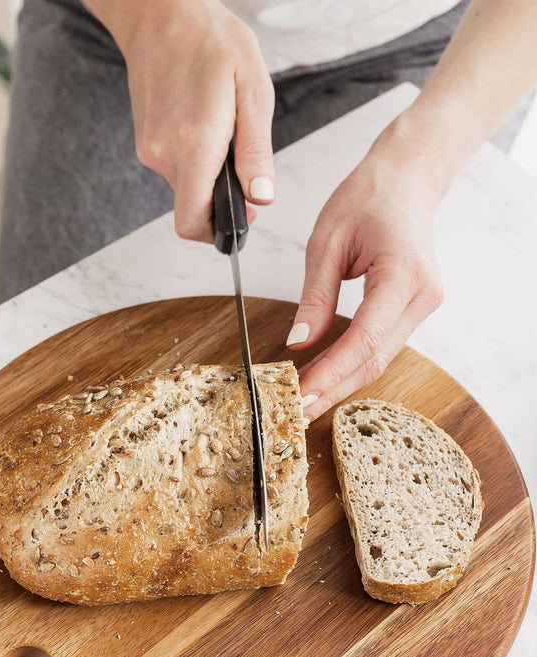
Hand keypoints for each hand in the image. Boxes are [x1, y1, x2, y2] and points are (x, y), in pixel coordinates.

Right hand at [108, 0, 274, 240]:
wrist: (161, 13)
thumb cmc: (211, 42)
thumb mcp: (253, 92)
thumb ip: (256, 152)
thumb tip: (262, 198)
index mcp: (195, 146)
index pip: (193, 222)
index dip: (219, 232)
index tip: (241, 217)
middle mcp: (164, 155)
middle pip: (192, 208)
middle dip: (219, 201)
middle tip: (241, 166)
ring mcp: (150, 150)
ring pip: (185, 188)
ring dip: (207, 175)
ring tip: (221, 131)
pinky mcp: (145, 142)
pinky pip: (175, 168)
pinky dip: (194, 159)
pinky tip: (203, 123)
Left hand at [287, 126, 445, 422]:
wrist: (408, 177)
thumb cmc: (369, 196)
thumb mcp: (327, 240)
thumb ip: (315, 296)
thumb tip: (299, 343)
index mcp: (404, 274)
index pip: (365, 338)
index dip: (332, 372)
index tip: (302, 393)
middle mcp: (423, 296)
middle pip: (375, 359)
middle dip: (334, 389)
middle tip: (297, 414)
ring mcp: (424, 305)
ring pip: (380, 359)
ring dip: (342, 383)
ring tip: (305, 402)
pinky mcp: (416, 309)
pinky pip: (382, 346)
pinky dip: (353, 365)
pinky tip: (326, 378)